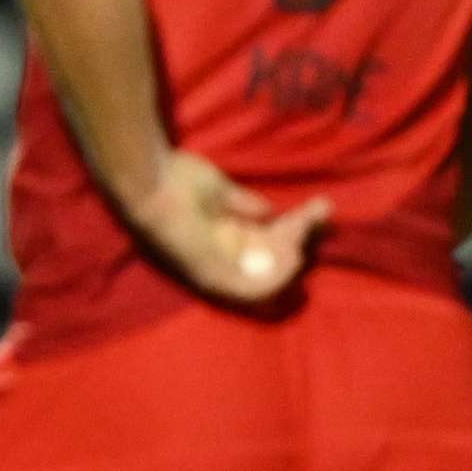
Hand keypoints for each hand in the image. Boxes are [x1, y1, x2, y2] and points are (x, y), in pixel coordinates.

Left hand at [126, 148, 327, 303]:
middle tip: (320, 210)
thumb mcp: (220, 192)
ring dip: (292, 259)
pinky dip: (277, 278)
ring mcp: (214, 271)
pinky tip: (295, 255)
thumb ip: (244, 204)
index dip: (296, 228)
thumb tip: (269, 212)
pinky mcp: (211, 277)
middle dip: (301, 237)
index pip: (267, 243)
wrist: (151, 181)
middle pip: (272, 258)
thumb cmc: (177, 179)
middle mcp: (220, 260)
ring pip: (268, 276)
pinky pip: (252, 291)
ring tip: (304, 233)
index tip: (316, 210)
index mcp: (221, 241)